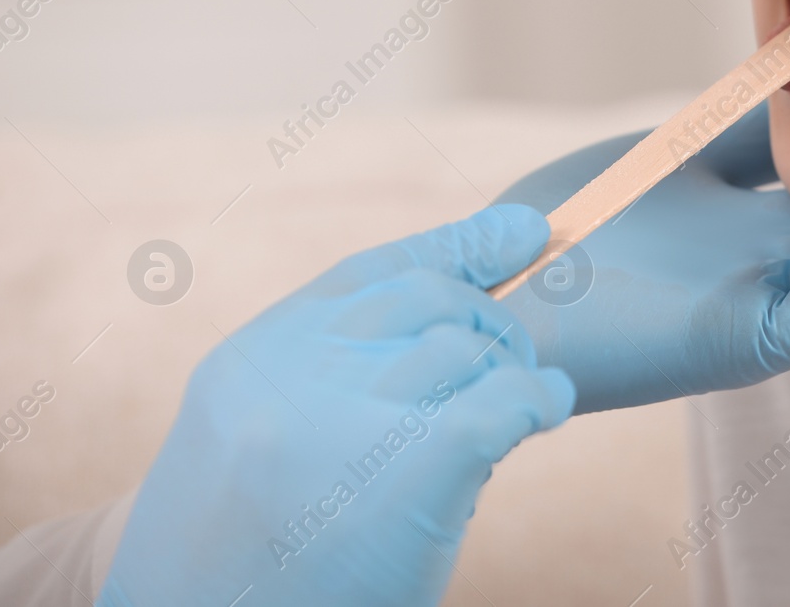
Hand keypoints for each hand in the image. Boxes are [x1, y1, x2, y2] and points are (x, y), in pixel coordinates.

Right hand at [99, 205, 574, 606]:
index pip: (374, 273)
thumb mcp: (255, 440)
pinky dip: (538, 400)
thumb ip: (328, 373)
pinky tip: (547, 410)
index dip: (459, 245)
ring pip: (469, 350)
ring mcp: (350, 417)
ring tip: (515, 414)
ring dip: (509, 375)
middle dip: (489, 323)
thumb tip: (450, 318)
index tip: (523, 232)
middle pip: (431, 300)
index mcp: (257, 358)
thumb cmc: (243, 558)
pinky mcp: (412, 470)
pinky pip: (502, 403)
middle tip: (515, 365)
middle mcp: (298, 373)